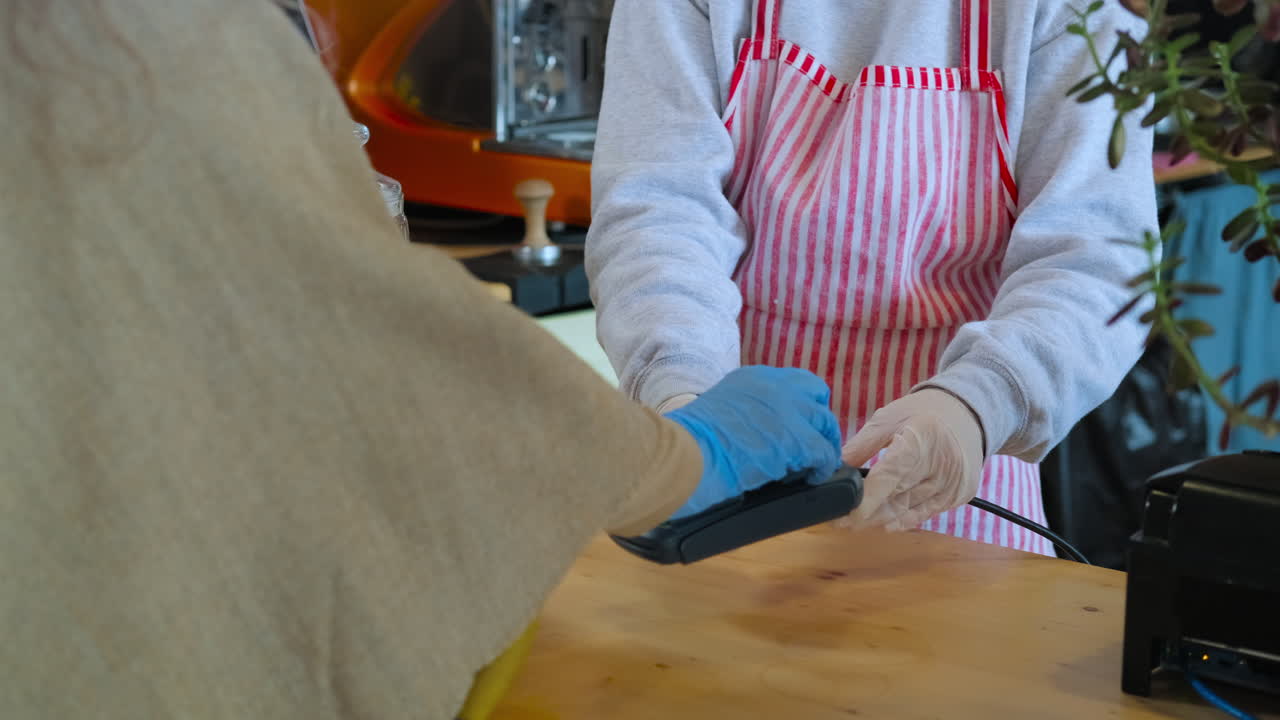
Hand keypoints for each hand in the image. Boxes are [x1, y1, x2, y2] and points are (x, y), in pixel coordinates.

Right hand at [664, 366, 842, 519]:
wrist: (679, 456)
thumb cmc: (685, 443)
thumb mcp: (717, 411)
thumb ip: (742, 413)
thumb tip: (756, 435)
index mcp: (751, 378)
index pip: (796, 383)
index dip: (802, 407)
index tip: (799, 426)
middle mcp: (773, 385)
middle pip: (817, 397)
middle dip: (818, 422)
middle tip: (814, 447)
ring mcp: (786, 410)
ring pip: (824, 423)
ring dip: (822, 446)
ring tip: (814, 466)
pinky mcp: (794, 439)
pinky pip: (823, 452)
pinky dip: (821, 467)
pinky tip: (812, 478)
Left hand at [838, 388, 983, 531]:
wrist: (968, 414)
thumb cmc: (923, 413)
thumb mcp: (888, 418)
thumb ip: (861, 445)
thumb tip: (835, 469)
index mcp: (921, 439)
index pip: (888, 478)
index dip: (864, 500)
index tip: (841, 514)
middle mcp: (941, 464)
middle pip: (895, 498)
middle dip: (864, 512)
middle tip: (838, 519)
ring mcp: (952, 483)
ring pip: (907, 510)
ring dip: (879, 519)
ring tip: (854, 522)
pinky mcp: (958, 495)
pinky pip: (924, 515)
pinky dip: (902, 520)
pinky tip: (883, 523)